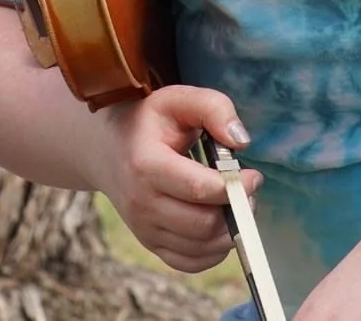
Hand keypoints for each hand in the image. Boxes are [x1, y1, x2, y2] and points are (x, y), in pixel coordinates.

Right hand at [95, 84, 264, 273]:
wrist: (107, 148)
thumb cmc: (148, 122)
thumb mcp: (177, 99)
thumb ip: (213, 108)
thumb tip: (241, 141)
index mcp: (146, 165)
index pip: (199, 189)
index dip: (234, 187)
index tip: (253, 176)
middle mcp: (141, 203)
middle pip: (204, 223)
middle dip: (235, 209)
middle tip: (244, 190)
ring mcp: (144, 228)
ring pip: (201, 246)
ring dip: (228, 230)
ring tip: (232, 204)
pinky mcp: (150, 244)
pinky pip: (190, 262)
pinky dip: (213, 251)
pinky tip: (219, 226)